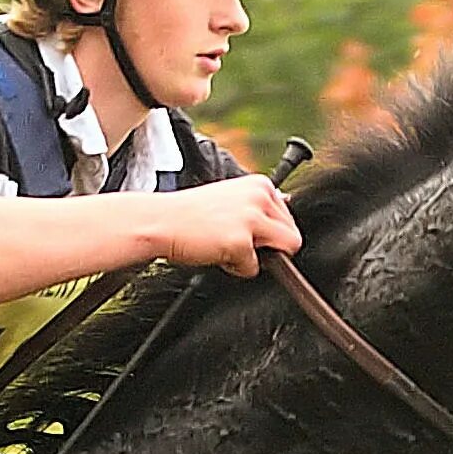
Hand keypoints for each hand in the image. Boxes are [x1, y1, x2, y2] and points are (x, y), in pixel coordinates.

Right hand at [158, 175, 302, 276]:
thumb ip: (259, 204)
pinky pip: (253, 268)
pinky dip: (236, 268)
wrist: (160, 221)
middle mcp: (260, 197)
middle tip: (235, 240)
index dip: (269, 233)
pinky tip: (216, 252)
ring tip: (227, 245)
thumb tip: (288, 202)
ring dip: (256, 257)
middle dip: (268, 247)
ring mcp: (252, 218)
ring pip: (282, 252)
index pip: (288, 219)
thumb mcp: (231, 197)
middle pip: (292, 238)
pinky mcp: (241, 242)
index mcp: (261, 184)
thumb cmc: (190, 213)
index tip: (246, 232)